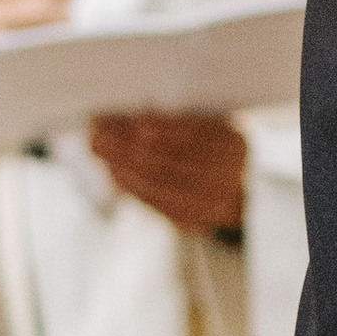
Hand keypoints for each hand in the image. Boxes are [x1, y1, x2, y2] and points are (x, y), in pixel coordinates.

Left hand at [88, 111, 247, 234]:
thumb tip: (129, 113)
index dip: (162, 128)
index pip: (194, 134)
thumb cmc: (214, 144)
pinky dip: (132, 187)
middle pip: (169, 160)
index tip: (132, 121)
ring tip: (100, 150)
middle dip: (128, 146)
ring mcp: (210, 204)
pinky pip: (156, 205)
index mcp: (233, 143)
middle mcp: (226, 176)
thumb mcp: (210, 123)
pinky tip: (113, 172)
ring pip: (159, 185)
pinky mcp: (192, 222)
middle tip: (99, 134)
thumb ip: (180, 117)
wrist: (237, 187)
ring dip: (123, 166)